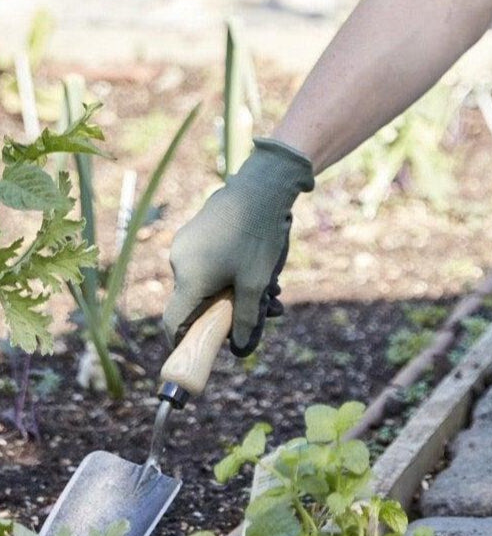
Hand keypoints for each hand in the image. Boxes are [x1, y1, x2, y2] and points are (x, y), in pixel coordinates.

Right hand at [163, 137, 314, 356]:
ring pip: (207, 278)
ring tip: (273, 287)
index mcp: (188, 278)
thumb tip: (240, 350)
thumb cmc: (258, 236)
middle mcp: (179, 260)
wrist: (262, 186)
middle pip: (196, 300)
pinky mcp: (197, 229)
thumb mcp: (256, 283)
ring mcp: (186, 242)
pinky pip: (209, 259)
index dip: (184, 340)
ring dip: (236, 288)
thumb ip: (246, 319)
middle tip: (267, 310)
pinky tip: (260, 264)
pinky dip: (231, 269)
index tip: (201, 349)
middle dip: (230, 309)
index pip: (174, 322)